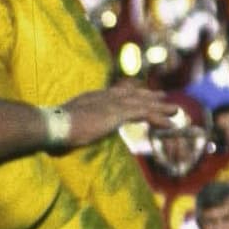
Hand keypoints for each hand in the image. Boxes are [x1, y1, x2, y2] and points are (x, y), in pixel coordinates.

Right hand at [51, 86, 184, 150]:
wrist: (54, 124)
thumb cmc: (53, 129)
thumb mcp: (65, 125)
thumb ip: (72, 127)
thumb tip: (67, 136)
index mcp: (91, 98)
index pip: (115, 92)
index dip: (129, 92)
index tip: (138, 92)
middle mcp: (103, 97)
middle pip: (131, 94)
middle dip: (148, 96)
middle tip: (162, 96)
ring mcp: (111, 104)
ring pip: (142, 103)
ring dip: (160, 107)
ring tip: (174, 111)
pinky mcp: (118, 113)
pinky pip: (144, 113)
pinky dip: (158, 117)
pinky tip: (169, 123)